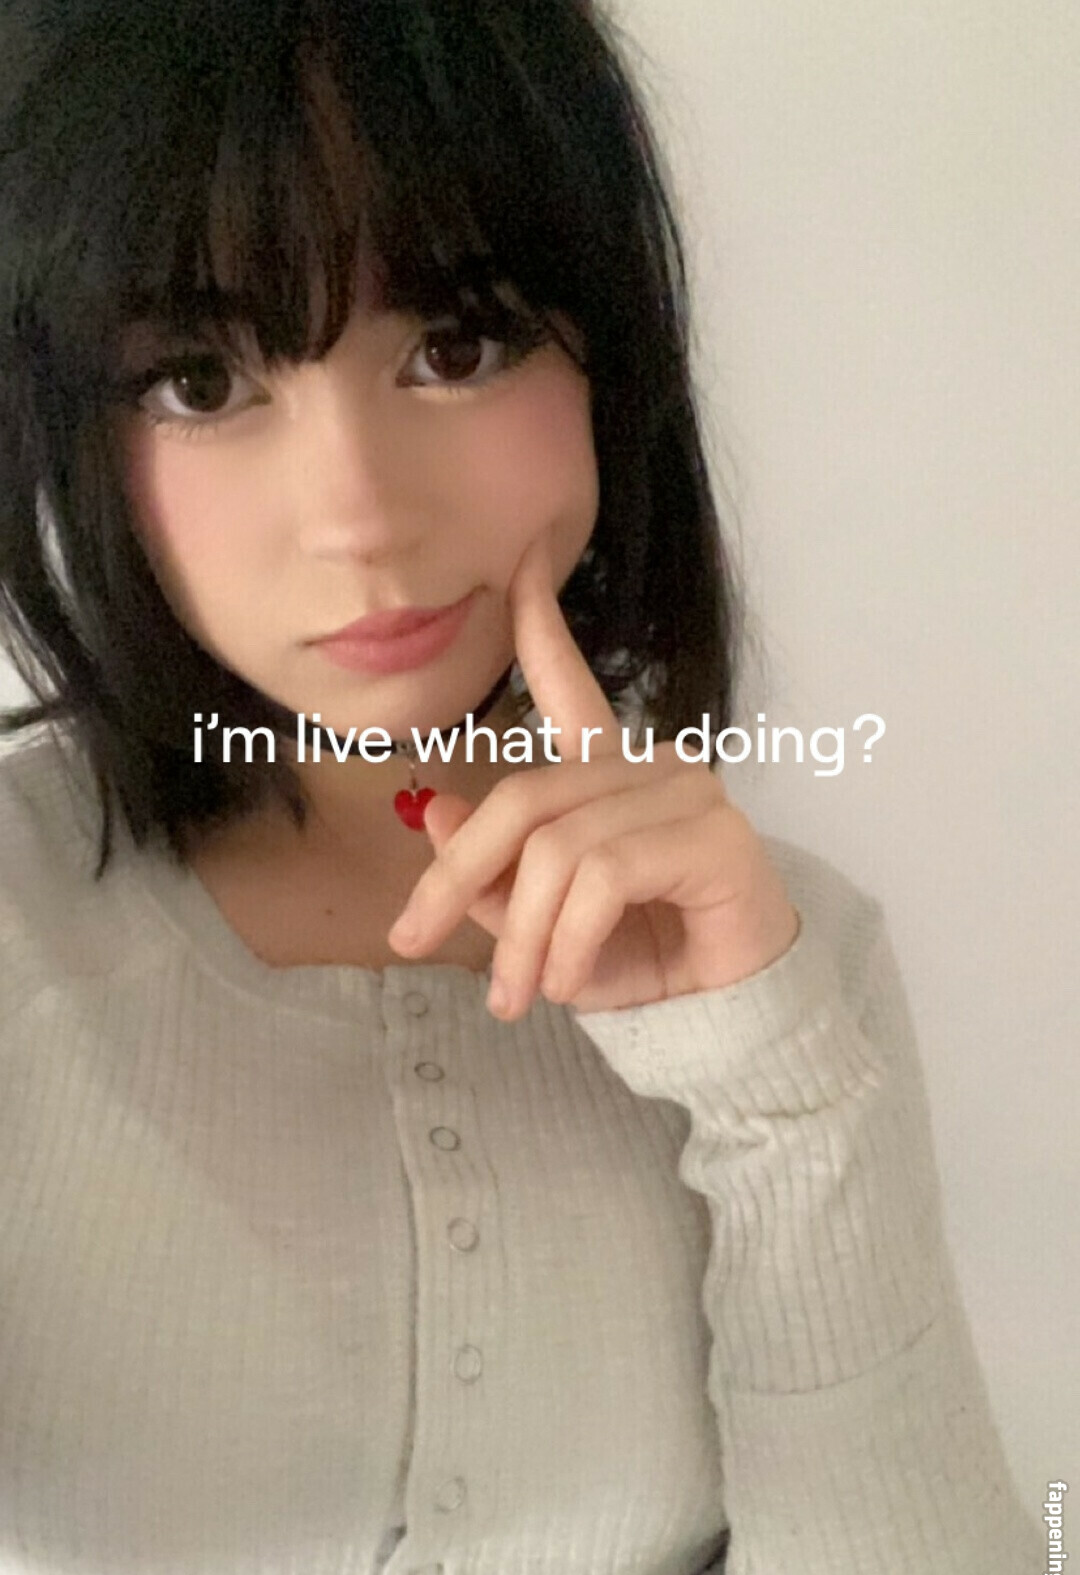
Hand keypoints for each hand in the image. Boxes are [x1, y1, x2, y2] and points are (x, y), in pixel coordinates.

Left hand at [387, 530, 799, 1018]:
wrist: (727, 1014)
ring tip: (517, 993)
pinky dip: (567, 939)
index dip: (541, 624)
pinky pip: (604, 877)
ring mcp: (687, 795)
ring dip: (520, 935)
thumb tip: (434, 813)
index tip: (521, 560)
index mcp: (608, 772)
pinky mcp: (714, 837)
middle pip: (522, 798)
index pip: (570, 682)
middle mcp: (649, 766)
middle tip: (413, 940)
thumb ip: (490, 873)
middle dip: (455, 875)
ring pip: (558, 850)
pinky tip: (564, 982)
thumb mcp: (540, 925)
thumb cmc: (642, 957)